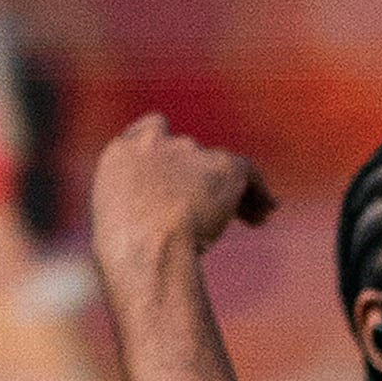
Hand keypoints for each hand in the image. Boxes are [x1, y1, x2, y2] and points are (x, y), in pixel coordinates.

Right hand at [90, 113, 273, 276]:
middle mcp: (157, 143)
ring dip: (232, 190)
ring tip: (250, 218)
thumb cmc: (125, 251)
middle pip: (189, 154)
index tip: (179, 167)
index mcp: (122, 152)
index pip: (151, 129)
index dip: (169, 147)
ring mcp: (191, 150)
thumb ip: (138, 204)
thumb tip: (161, 214)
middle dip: (202, 177)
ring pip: (220, 167)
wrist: (146, 246)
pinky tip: (264, 212)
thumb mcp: (117, 220)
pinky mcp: (224, 164)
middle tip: (212, 209)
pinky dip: (258, 193)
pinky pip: (248, 173)